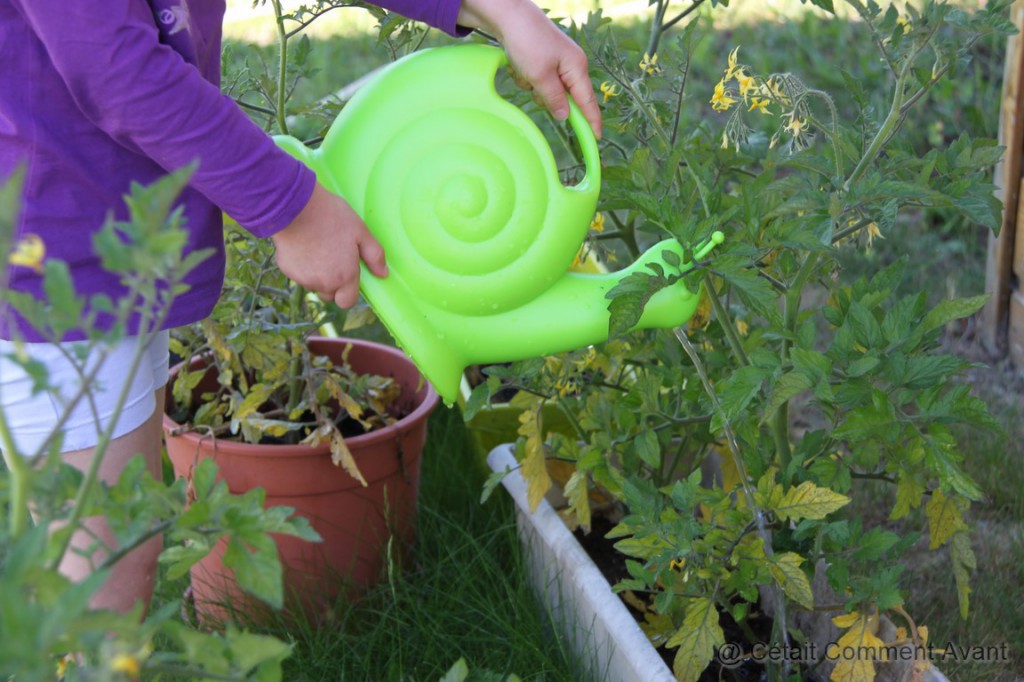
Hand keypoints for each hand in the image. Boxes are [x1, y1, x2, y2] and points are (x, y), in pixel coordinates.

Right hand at [271, 182, 387, 307]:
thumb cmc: (331, 217)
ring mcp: (302, 278)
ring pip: (313, 283)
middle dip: (333, 283)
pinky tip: (303, 245)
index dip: (349, 291)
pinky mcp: (286, 270)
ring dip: (317, 274)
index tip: (349, 274)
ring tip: (318, 247)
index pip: (347, 302)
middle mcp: (322, 283)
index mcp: (344, 277)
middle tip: (333, 258)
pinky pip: (298, 274)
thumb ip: (374, 256)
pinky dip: (301, 265)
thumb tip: (383, 274)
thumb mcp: (361, 232)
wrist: (294, 206)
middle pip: (329, 294)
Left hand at [457, 0, 601, 139]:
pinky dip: (526, 77)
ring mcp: (557, 63)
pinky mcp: (543, 61)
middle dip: (546, 96)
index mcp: (576, 68)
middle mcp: (570, 66)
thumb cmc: (528, 42)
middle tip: (533, 82)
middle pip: (564, 99)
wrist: (509, 16)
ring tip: (524, 68)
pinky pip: (536, 81)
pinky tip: (519, 63)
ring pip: (546, 92)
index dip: (591, 122)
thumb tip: (565, 116)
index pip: (588, 102)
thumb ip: (554, 99)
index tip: (595, 140)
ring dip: (533, 86)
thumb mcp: (540, 76)